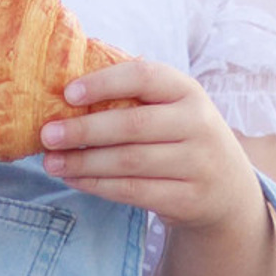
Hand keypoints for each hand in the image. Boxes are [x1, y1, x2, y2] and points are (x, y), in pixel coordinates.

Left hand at [38, 59, 262, 232]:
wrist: (228, 188)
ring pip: (129, 162)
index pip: (145, 77)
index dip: (104, 82)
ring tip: (51, 161)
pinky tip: (73, 178)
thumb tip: (65, 78)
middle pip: (133, 125)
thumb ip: (133, 93)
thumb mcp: (172, 107)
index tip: (68, 93)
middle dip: (84, 129)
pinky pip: (133, 191)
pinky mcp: (188, 199)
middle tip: (47, 134)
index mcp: (188, 91)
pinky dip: (97, 185)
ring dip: (83, 162)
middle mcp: (198, 124)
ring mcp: (197, 164)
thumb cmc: (181, 137)